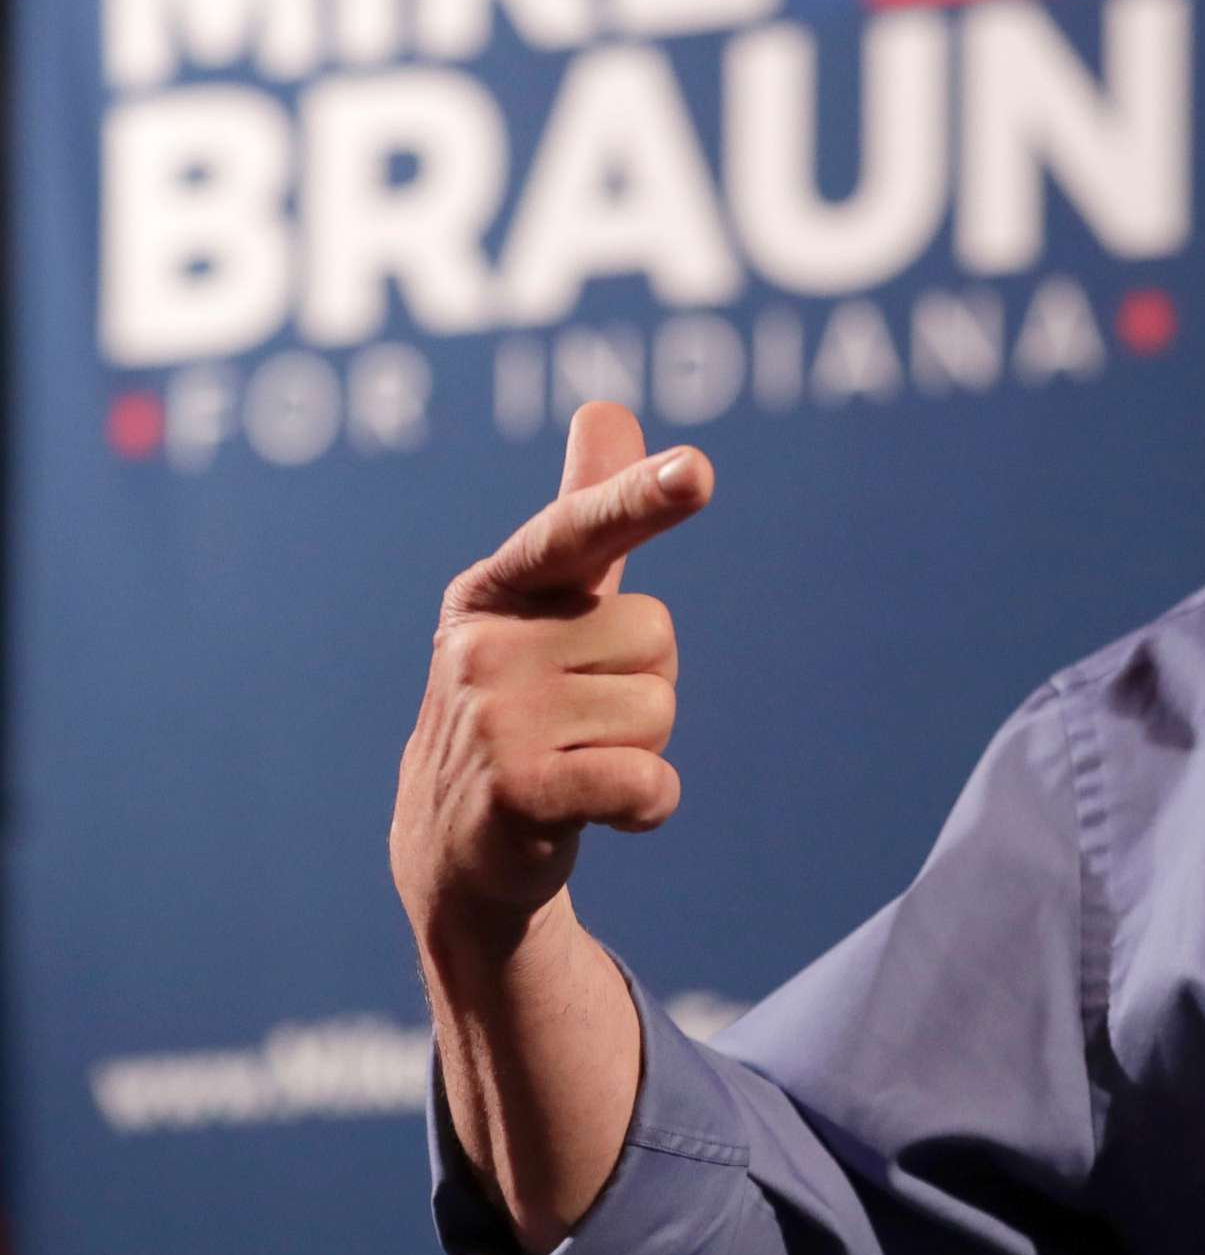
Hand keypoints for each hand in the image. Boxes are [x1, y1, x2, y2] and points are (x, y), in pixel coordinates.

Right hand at [391, 403, 712, 944]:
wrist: (457, 848)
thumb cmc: (524, 706)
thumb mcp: (548, 608)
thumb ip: (587, 511)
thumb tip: (609, 405)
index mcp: (496, 589)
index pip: (579, 531)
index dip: (638, 499)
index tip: (697, 470)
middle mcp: (484, 645)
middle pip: (657, 635)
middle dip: (646, 684)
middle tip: (582, 720)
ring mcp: (493, 720)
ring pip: (658, 711)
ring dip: (642, 747)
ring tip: (578, 762)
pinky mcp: (517, 794)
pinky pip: (648, 781)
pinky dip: (649, 804)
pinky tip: (602, 810)